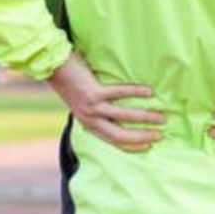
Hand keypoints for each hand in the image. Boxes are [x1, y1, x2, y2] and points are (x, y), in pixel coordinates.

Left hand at [47, 51, 164, 151]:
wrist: (53, 67)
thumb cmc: (72, 83)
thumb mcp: (84, 103)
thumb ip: (100, 111)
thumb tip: (122, 114)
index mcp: (89, 124)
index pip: (113, 141)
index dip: (132, 145)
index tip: (149, 146)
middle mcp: (90, 119)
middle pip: (119, 134)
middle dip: (141, 136)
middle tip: (159, 135)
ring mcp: (91, 106)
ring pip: (123, 116)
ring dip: (144, 117)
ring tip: (161, 116)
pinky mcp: (93, 92)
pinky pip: (119, 93)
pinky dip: (135, 92)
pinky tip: (149, 92)